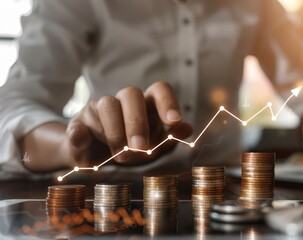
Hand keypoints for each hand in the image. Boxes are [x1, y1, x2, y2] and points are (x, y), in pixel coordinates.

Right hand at [64, 81, 191, 166]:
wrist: (92, 160)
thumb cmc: (130, 150)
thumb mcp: (152, 148)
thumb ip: (169, 139)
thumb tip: (189, 128)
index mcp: (146, 104)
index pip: (159, 90)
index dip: (168, 103)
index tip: (174, 122)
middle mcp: (123, 101)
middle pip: (131, 94)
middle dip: (137, 121)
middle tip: (141, 146)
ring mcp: (98, 109)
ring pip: (106, 106)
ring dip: (115, 132)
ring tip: (121, 155)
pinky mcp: (77, 124)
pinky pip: (77, 125)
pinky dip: (79, 135)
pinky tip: (83, 142)